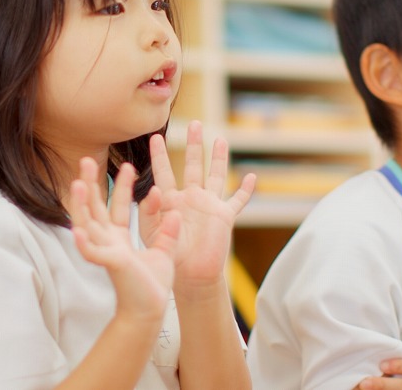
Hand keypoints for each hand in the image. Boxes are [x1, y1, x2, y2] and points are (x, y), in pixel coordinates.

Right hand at [69, 157, 180, 320]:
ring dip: (81, 205)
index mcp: (119, 238)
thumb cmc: (152, 285)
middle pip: (95, 208)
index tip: (128, 166)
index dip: (121, 186)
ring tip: (76, 184)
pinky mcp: (109, 264)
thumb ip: (168, 232)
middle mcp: (108, 241)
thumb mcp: (164, 252)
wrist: (150, 310)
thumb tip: (177, 212)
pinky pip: (92, 252)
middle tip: (86, 160)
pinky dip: (84, 242)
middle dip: (91, 184)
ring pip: (88, 224)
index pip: (117, 206)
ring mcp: (106, 252)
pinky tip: (76, 229)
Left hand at [140, 121, 254, 292]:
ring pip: (216, 175)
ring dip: (218, 158)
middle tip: (194, 124)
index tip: (155, 137)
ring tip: (219, 139)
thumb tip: (153, 190)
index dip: (160, 155)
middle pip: (193, 165)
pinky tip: (252, 176)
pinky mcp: (224, 216)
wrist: (189, 276)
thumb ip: (149, 212)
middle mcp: (191, 197)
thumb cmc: (168, 255)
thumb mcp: (152, 232)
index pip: (164, 172)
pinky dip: (246, 190)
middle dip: (193, 145)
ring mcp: (209, 205)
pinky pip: (238, 200)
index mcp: (170, 200)